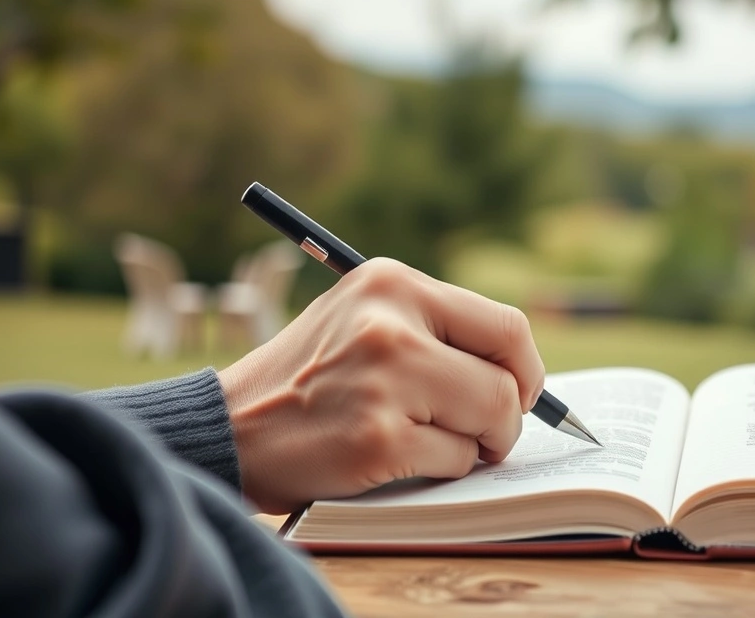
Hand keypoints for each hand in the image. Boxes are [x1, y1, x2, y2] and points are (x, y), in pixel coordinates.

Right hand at [217, 258, 545, 512]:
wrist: (229, 428)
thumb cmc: (307, 380)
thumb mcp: (362, 319)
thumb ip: (435, 331)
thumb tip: (522, 371)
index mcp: (391, 283)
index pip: (506, 326)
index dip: (526, 368)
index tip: (520, 392)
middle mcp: (389, 324)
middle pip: (508, 378)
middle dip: (509, 415)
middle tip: (489, 433)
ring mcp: (385, 382)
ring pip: (489, 420)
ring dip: (472, 445)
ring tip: (423, 440)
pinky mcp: (378, 439)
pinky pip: (455, 461)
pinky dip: (439, 470)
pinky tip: (394, 459)